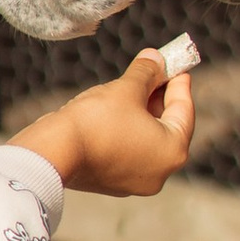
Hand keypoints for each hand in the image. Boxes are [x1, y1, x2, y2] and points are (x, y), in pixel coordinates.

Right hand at [12, 51, 195, 195]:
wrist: (54, 152)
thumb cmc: (96, 120)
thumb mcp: (127, 88)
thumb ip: (147, 72)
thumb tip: (156, 58)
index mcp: (173, 151)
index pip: (185, 110)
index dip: (180, 82)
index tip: (177, 65)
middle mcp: (160, 173)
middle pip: (167, 126)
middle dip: (159, 96)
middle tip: (155, 71)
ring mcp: (136, 182)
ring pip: (147, 139)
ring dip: (142, 113)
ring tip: (132, 87)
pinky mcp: (113, 182)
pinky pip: (128, 151)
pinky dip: (127, 131)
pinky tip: (115, 111)